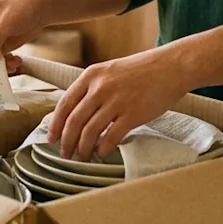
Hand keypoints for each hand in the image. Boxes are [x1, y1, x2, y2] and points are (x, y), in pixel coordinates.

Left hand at [47, 49, 189, 161]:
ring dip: (83, 148)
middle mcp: (100, 87)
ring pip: (89, 132)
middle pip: (74, 121)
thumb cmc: (141, 71)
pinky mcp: (133, 114)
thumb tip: (76, 113)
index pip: (65, 104)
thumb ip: (93, 88)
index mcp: (91, 75)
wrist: (171, 66)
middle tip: (65, 154)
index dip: (55, 124)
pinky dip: (103, 149)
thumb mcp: (110, 71)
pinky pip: (111, 137)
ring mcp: (117, 101)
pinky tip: (102, 153)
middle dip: (67, 142)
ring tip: (83, 156)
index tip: (52, 138)